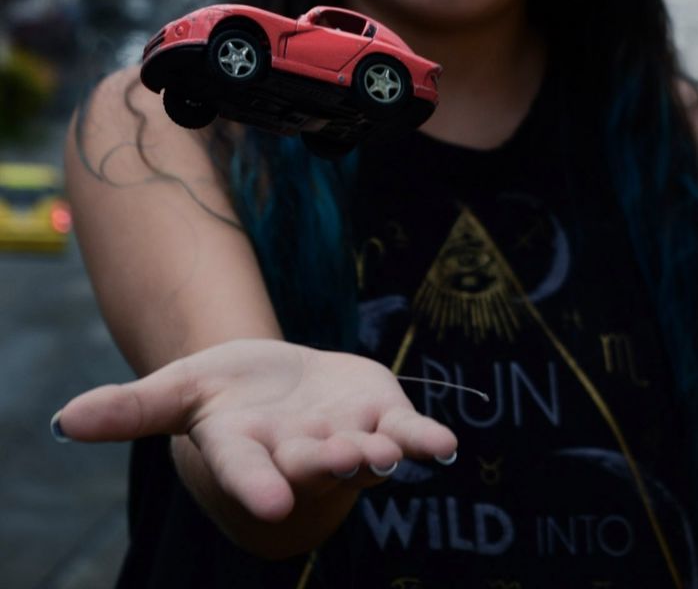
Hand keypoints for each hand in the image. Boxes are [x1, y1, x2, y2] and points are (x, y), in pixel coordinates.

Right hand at [52, 339, 456, 528]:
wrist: (278, 385)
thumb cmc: (226, 393)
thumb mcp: (179, 390)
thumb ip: (131, 410)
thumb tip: (62, 421)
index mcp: (244, 449)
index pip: (246, 468)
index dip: (256, 483)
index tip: (272, 500)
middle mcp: (295, 454)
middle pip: (309, 463)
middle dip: (326, 464)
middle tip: (345, 461)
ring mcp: (343, 441)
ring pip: (362, 454)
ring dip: (378, 455)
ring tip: (388, 454)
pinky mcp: (380, 418)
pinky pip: (408, 436)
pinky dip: (425, 441)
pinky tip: (445, 445)